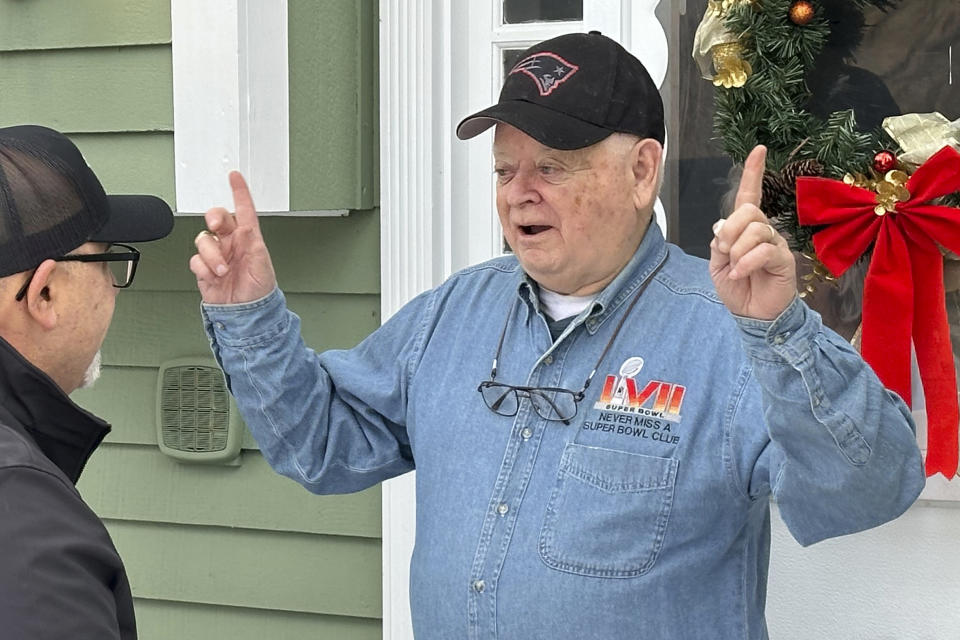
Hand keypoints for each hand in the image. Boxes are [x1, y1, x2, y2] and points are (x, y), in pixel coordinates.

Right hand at [189, 171, 276, 303]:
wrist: (245, 314)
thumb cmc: (259, 291)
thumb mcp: (262, 266)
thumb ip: (253, 245)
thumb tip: (246, 227)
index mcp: (249, 240)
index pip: (244, 210)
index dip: (239, 192)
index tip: (234, 176)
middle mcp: (232, 244)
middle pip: (216, 218)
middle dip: (214, 219)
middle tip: (216, 228)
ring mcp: (217, 256)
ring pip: (203, 240)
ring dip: (212, 256)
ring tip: (223, 271)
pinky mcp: (204, 269)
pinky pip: (196, 260)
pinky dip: (204, 269)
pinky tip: (214, 277)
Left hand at [709, 145, 796, 319]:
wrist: (753, 315)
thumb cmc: (737, 288)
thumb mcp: (717, 264)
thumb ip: (719, 242)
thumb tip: (723, 226)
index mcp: (745, 229)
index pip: (749, 195)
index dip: (752, 173)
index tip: (758, 150)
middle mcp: (763, 231)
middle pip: (747, 210)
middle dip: (730, 229)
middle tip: (724, 251)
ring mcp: (775, 243)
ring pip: (755, 229)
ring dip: (737, 250)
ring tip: (735, 267)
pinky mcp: (784, 259)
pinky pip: (764, 250)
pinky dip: (747, 262)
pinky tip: (742, 273)